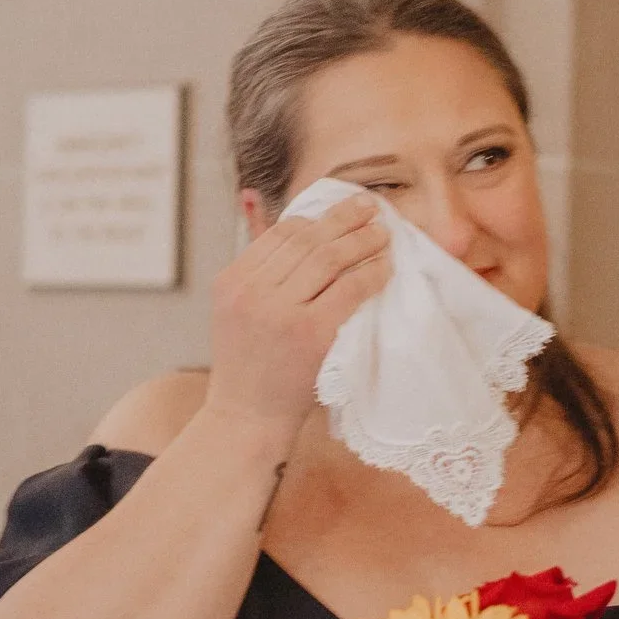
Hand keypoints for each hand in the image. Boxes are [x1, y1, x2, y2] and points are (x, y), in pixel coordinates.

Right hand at [203, 198, 390, 431]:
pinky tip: (386, 268)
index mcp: (232, 281)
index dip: (316, 217)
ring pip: (328, 258)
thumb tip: (256, 200)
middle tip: (371, 208)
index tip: (340, 212)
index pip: (280, 234)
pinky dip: (371, 274)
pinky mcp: (309, 335)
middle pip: (306, 239)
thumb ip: (259, 267)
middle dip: (343, 219)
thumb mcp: (238, 310)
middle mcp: (251, 292)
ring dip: (362, 241)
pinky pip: (348, 290)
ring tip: (383, 234)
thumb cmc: (250, 366)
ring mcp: (279, 313)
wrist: (246, 418)